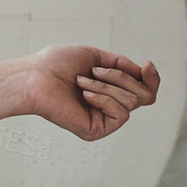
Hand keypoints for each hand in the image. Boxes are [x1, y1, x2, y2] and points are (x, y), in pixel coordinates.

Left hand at [17, 45, 160, 141]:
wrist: (34, 77)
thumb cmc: (55, 64)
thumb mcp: (93, 56)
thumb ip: (120, 64)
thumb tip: (144, 71)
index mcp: (108, 91)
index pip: (144, 91)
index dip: (152, 79)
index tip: (148, 65)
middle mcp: (108, 107)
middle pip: (145, 96)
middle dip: (123, 78)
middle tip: (96, 71)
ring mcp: (104, 120)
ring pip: (132, 101)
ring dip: (106, 85)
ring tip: (81, 81)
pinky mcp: (98, 130)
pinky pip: (121, 113)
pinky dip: (104, 97)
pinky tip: (84, 94)